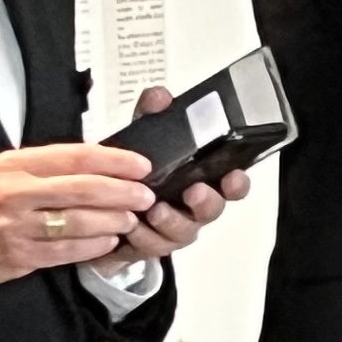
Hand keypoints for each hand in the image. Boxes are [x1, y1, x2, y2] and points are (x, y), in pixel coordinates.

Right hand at [0, 140, 153, 297]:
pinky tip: (109, 241)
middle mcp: (15, 192)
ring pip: (80, 221)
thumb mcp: (0, 172)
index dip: (114, 160)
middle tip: (146, 195)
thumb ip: (43, 167)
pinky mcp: (19, 256)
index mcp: (13, 165)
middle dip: (123, 192)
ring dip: (114, 221)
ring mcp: (17, 226)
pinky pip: (68, 251)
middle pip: (84, 189)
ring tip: (131, 219)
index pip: (75, 157)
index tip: (140, 165)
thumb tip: (96, 163)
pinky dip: (94, 245)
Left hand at [99, 91, 254, 262]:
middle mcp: (194, 207)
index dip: (238, 182)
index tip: (234, 175)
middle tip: (194, 191)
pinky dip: (143, 236)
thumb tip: (160, 96)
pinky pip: (153, 246)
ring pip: (185, 231)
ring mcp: (175, 229)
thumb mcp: (140, 138)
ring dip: (172, 221)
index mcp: (201, 180)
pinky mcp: (152, 245)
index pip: (231, 183)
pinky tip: (132, 226)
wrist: (102, 207)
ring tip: (155, 211)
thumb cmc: (133, 173)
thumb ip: (151, 116)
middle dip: (207, 202)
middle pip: (213, 209)